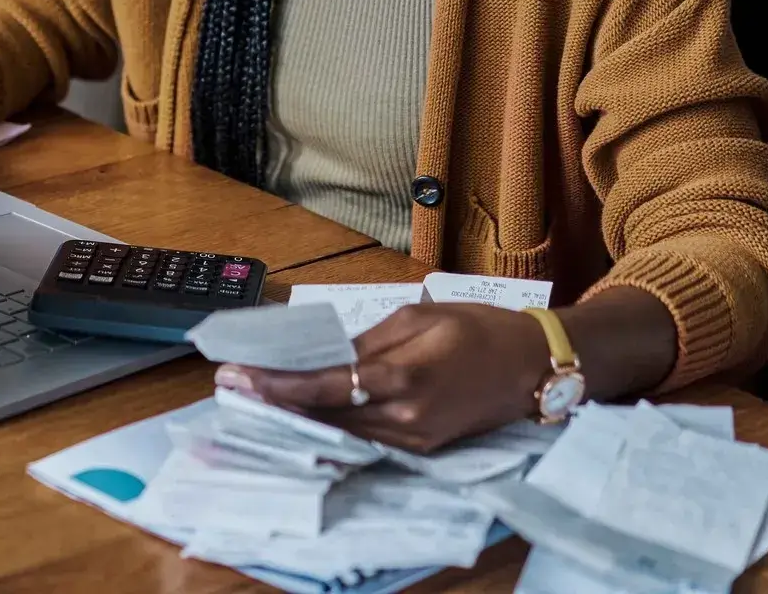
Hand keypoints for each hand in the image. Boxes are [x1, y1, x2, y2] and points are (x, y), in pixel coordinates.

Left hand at [215, 303, 553, 453]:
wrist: (536, 366)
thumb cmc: (481, 330)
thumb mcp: (419, 320)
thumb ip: (367, 343)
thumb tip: (325, 357)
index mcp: (404, 378)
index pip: (325, 387)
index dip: (278, 386)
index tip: (239, 377)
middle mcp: (405, 418)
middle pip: (325, 417)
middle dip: (276, 402)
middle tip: (232, 387)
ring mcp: (413, 439)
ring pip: (341, 431)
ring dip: (298, 416)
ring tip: (257, 397)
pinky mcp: (420, 448)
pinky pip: (364, 437)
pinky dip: (332, 424)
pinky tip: (305, 412)